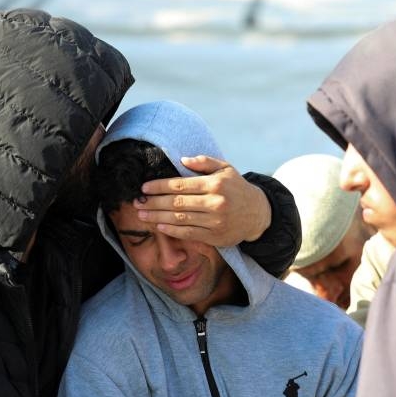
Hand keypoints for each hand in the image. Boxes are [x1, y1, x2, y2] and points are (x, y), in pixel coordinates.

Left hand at [136, 156, 270, 245]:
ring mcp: (215, 221)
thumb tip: (182, 160)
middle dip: (154, 203)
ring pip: (180, 219)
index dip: (160, 187)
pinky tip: (159, 226)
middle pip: (177, 203)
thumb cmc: (237, 188)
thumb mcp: (226, 169)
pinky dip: (172, 230)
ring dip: (158, 217)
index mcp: (215, 184)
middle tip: (137, 202)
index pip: (180, 185)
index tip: (144, 188)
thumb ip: (204, 162)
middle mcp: (215, 203)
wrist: (258, 214)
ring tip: (142, 214)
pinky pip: (189, 233)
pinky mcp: (215, 236)